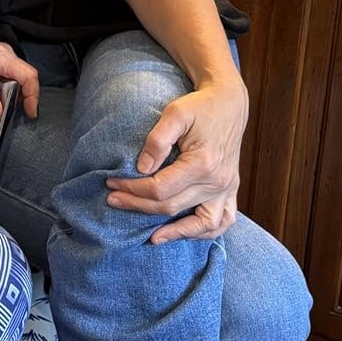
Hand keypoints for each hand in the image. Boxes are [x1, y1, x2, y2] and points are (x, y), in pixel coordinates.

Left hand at [0, 33, 39, 120]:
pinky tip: (1, 98)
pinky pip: (11, 75)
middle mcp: (3, 52)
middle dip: (26, 96)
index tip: (30, 112)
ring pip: (20, 76)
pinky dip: (10, 88)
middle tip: (21, 113)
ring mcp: (1, 54)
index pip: (27, 75)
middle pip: (27, 75)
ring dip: (18, 93)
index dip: (32, 96)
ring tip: (7, 107)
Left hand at [104, 77, 247, 243]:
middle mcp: (218, 181)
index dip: (132, 189)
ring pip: (201, 225)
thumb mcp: (175, 113)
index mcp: (203, 163)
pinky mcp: (230, 191)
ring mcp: (227, 189)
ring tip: (151, 237)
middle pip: (171, 207)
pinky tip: (183, 233)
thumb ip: (157, 140)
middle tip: (113, 200)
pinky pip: (221, 222)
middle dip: (138, 206)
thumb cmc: (200, 107)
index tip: (111, 184)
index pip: (159, 188)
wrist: (229, 104)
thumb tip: (141, 168)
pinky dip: (203, 233)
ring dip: (175, 233)